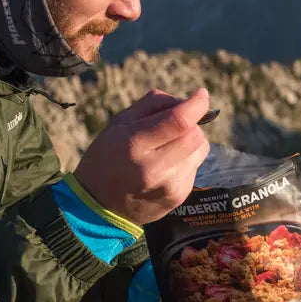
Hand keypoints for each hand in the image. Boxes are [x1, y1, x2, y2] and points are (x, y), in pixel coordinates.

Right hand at [75, 88, 210, 225]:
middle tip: (176, 123)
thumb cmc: (107, 157)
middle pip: (195, 134)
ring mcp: (169, 186)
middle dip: (192, 122)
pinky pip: (195, 166)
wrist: (99, 207)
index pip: (179, 121)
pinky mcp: (178, 197)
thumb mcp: (119, 123)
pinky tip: (166, 166)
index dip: (197, 104)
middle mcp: (154, 168)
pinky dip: (187, 159)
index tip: (201, 94)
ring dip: (191, 141)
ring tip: (168, 146)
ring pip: (201, 149)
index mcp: (134, 144)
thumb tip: (186, 101)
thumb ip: (152, 104)